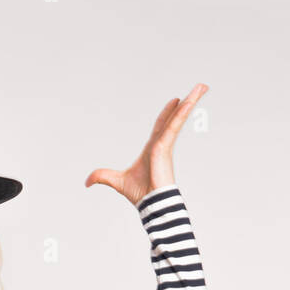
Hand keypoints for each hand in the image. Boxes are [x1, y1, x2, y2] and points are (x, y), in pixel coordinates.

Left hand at [84, 82, 207, 206]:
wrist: (150, 203)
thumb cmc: (140, 193)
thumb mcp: (116, 181)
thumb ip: (102, 177)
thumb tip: (87, 182)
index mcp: (153, 148)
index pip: (162, 125)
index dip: (168, 113)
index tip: (176, 101)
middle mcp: (162, 143)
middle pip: (175, 117)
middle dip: (187, 102)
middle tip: (201, 87)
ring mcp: (165, 144)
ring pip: (178, 118)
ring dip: (190, 101)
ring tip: (203, 86)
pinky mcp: (165, 147)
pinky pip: (174, 126)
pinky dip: (181, 114)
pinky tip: (189, 101)